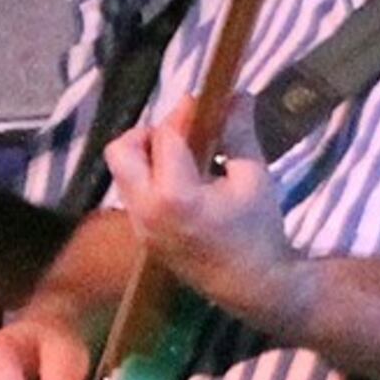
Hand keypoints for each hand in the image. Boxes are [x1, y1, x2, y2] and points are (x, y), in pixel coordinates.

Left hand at [116, 109, 314, 335]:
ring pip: (122, 172)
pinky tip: (184, 177)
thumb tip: (238, 93)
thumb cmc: (259, 231)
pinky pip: (132, 192)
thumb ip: (239, 134)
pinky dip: (150, 175)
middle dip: (147, 132)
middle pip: (121, 151)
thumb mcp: (253, 177)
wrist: (252, 286)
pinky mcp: (141, 234)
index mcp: (174, 194)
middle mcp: (145, 209)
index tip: (204, 103)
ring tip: (186, 154)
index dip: (183, 114)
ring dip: (146, 154)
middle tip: (182, 131)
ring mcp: (139, 224)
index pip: (163, 136)